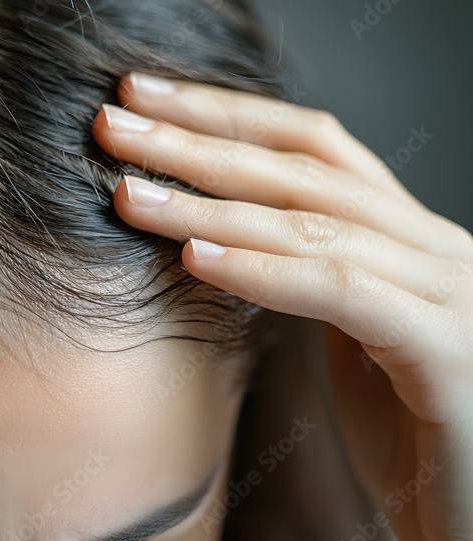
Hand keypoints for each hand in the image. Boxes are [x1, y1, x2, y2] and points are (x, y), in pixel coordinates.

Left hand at [93, 73, 472, 540]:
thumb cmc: (413, 434)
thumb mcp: (354, 341)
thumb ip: (307, 284)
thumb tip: (215, 243)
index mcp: (407, 240)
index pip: (310, 149)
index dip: (225, 115)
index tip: (142, 98)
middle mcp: (435, 250)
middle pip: (302, 170)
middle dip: (199, 142)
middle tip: (110, 124)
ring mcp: (451, 295)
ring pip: (314, 223)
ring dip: (209, 205)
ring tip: (127, 193)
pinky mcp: (449, 353)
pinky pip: (345, 293)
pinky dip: (265, 271)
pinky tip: (197, 257)